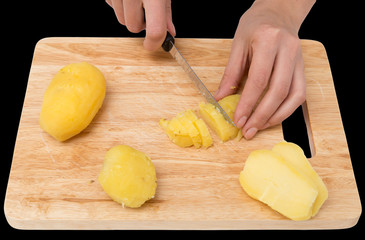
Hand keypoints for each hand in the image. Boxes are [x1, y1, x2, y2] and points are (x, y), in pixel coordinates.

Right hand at [106, 0, 175, 50]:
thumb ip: (166, 13)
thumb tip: (169, 32)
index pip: (155, 31)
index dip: (154, 43)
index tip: (152, 44)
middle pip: (134, 27)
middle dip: (141, 23)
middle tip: (146, 9)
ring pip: (122, 20)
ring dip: (130, 14)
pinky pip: (113, 8)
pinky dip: (120, 5)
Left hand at [215, 0, 314, 139]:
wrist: (279, 11)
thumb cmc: (256, 24)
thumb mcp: (238, 44)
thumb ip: (231, 73)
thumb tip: (220, 98)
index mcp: (268, 41)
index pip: (259, 79)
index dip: (248, 103)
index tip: (238, 119)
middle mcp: (287, 50)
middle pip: (278, 91)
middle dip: (262, 116)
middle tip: (247, 130)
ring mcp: (299, 60)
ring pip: (294, 96)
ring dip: (276, 117)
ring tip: (259, 127)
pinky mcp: (303, 68)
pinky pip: (299, 94)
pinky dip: (286, 110)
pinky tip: (272, 118)